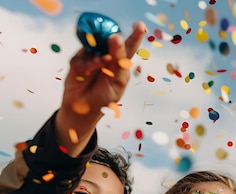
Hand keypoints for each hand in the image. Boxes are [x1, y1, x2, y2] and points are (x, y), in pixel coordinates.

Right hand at [56, 21, 146, 155]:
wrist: (85, 108)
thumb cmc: (105, 96)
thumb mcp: (118, 80)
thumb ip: (119, 60)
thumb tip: (115, 38)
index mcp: (120, 62)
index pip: (129, 46)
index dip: (135, 35)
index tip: (140, 26)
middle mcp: (107, 56)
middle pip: (112, 41)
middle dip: (115, 36)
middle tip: (117, 35)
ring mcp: (92, 57)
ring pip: (97, 47)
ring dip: (102, 53)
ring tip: (106, 61)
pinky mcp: (78, 61)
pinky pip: (85, 58)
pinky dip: (90, 64)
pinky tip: (91, 71)